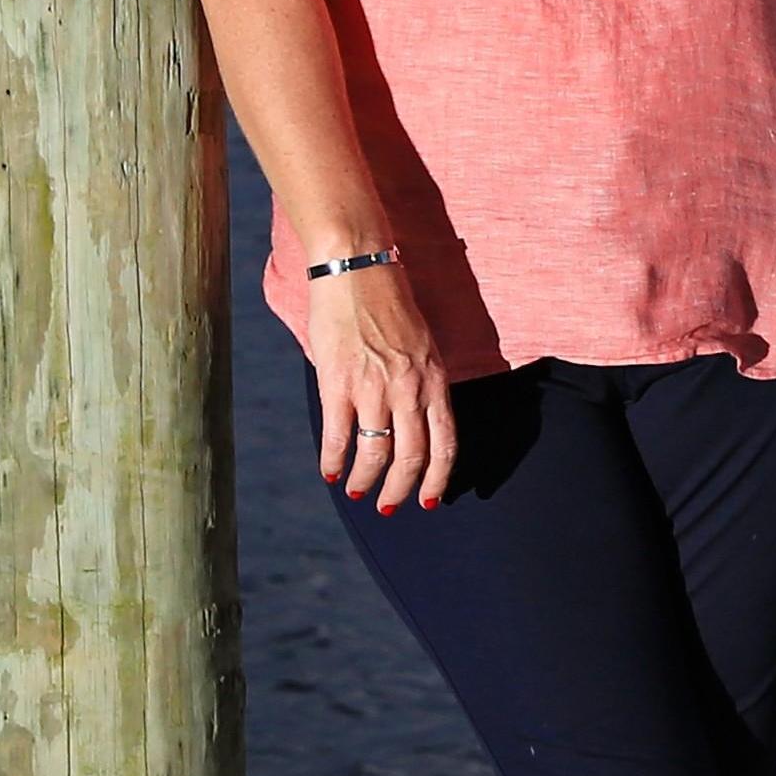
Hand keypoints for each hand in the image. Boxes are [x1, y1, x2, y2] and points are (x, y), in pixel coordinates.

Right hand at [303, 255, 459, 509]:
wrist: (356, 267)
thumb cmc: (387, 302)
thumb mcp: (421, 345)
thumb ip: (419, 383)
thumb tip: (409, 421)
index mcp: (435, 379)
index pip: (446, 443)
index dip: (438, 478)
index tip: (429, 499)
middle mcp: (410, 389)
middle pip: (412, 458)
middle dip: (401, 490)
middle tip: (390, 507)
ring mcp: (374, 388)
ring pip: (375, 454)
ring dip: (365, 480)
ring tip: (357, 491)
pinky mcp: (339, 383)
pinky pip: (338, 437)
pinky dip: (333, 461)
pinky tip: (330, 471)